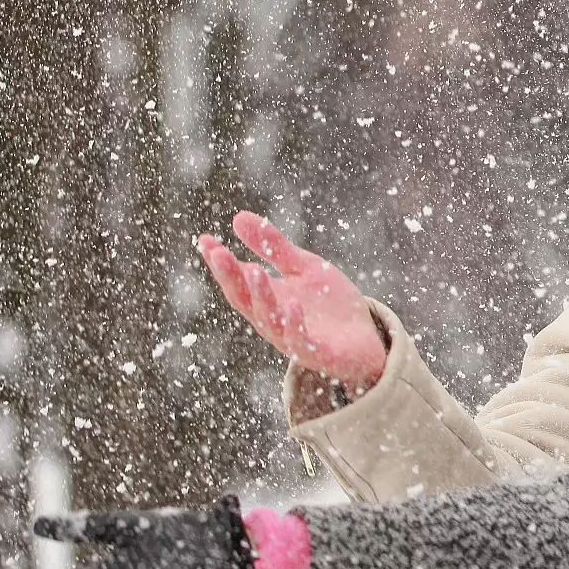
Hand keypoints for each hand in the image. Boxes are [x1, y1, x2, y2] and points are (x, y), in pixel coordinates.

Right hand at [198, 212, 386, 391]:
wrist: (364, 340)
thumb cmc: (329, 304)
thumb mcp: (303, 268)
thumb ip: (273, 247)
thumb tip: (238, 217)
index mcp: (267, 298)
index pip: (237, 279)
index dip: (220, 262)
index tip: (204, 239)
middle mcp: (272, 320)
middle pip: (245, 299)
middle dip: (231, 277)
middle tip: (218, 253)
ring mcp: (290, 338)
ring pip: (269, 319)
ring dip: (261, 296)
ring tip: (255, 271)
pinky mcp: (315, 351)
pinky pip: (300, 340)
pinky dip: (294, 324)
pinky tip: (292, 304)